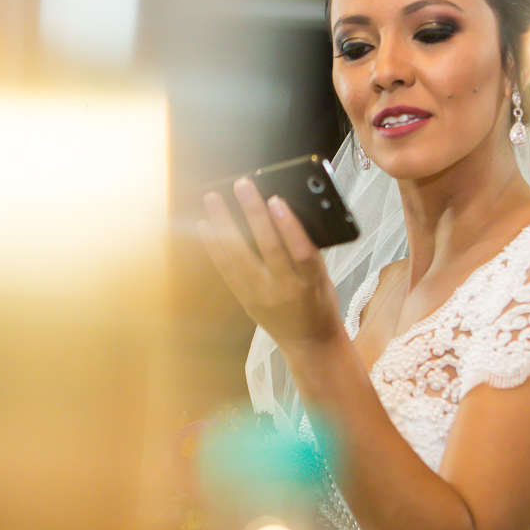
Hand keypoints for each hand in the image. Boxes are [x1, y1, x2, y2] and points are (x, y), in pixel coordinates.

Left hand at [198, 178, 343, 352]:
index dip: (288, 225)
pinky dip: (214, 246)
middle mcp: (284, 290)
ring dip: (224, 225)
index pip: (300, 251)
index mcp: (310, 282)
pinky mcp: (245, 300)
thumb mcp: (324, 277)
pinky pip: (226, 270)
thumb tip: (285, 213)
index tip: (277, 200)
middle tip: (242, 185)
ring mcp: (261, 297)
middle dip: (253, 213)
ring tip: (213, 199)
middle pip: (267, 248)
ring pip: (239, 257)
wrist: (310, 343)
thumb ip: (308, 251)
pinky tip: (205, 226)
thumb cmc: (320, 304)